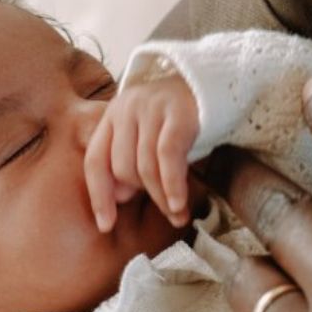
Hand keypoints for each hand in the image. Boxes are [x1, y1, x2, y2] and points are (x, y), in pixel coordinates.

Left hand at [85, 73, 198, 231]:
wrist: (216, 85)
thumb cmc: (180, 120)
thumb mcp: (149, 140)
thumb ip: (131, 163)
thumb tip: (119, 196)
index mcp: (113, 116)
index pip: (95, 161)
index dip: (99, 196)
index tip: (106, 226)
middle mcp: (126, 108)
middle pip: (123, 168)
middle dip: (143, 194)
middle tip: (166, 209)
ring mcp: (151, 109)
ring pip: (145, 168)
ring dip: (162, 199)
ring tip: (177, 216)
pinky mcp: (177, 114)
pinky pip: (167, 158)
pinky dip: (172, 186)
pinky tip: (179, 205)